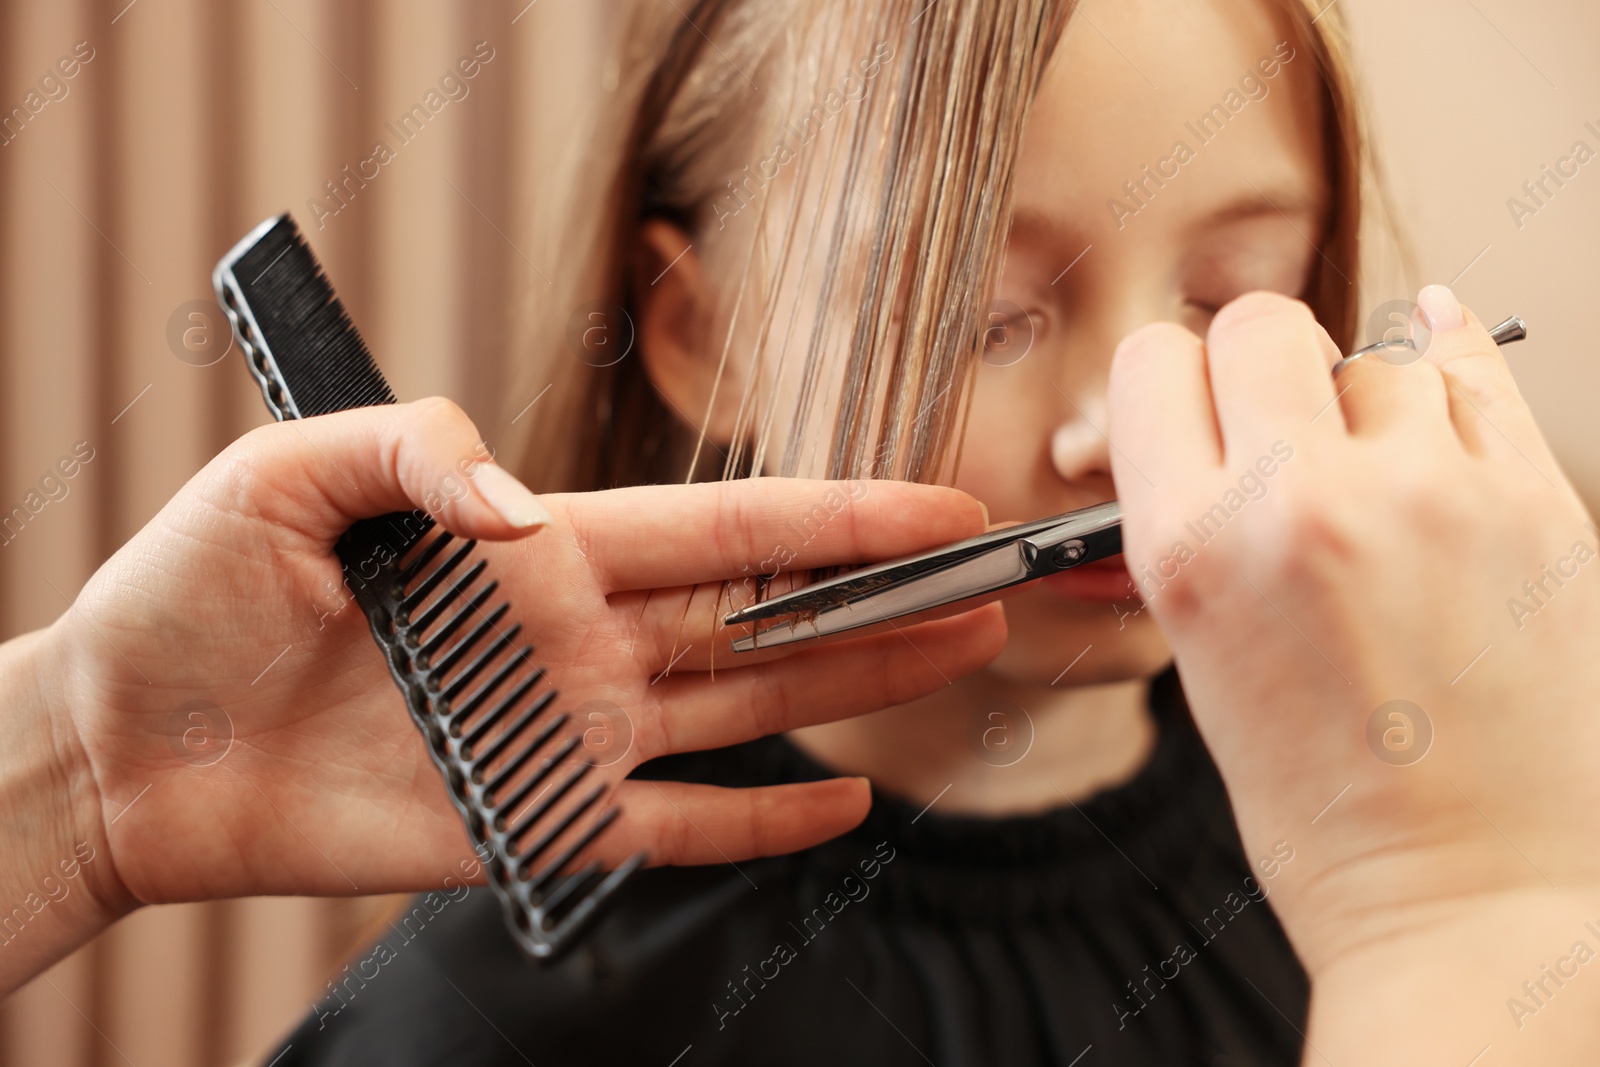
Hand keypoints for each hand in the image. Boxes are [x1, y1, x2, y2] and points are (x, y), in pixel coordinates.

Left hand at [5, 399, 1002, 992]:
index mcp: (543, 552)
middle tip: (987, 581)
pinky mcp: (537, 827)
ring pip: (748, 709)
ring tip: (958, 656)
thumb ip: (422, 456)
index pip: (725, 529)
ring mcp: (569, 737)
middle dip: (884, 597)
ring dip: (857, 688)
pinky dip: (761, 822)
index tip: (933, 505)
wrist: (127, 746)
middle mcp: (579, 641)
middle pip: (768, 615)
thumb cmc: (191, 594)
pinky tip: (837, 803)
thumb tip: (535, 516)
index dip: (836, 516)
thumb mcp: (289, 475)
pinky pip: (677, 828)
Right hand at [1108, 288, 1599, 1059]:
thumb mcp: (1202, 661)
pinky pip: (1479, 378)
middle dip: (1260, 363)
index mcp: (1192, 551)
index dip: (1171, 380)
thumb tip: (1204, 426)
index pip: (1155, 363)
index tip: (1194, 404)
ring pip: (1380, 358)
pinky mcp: (1536, 507)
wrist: (1468, 902)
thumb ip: (1193, 527)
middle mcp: (1300, 503)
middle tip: (1280, 421)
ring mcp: (1430, 497)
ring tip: (1380, 485)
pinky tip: (1436, 382)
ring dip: (1369, 405)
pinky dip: (1452, 382)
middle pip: (1262, 324)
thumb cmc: (1327, 812)